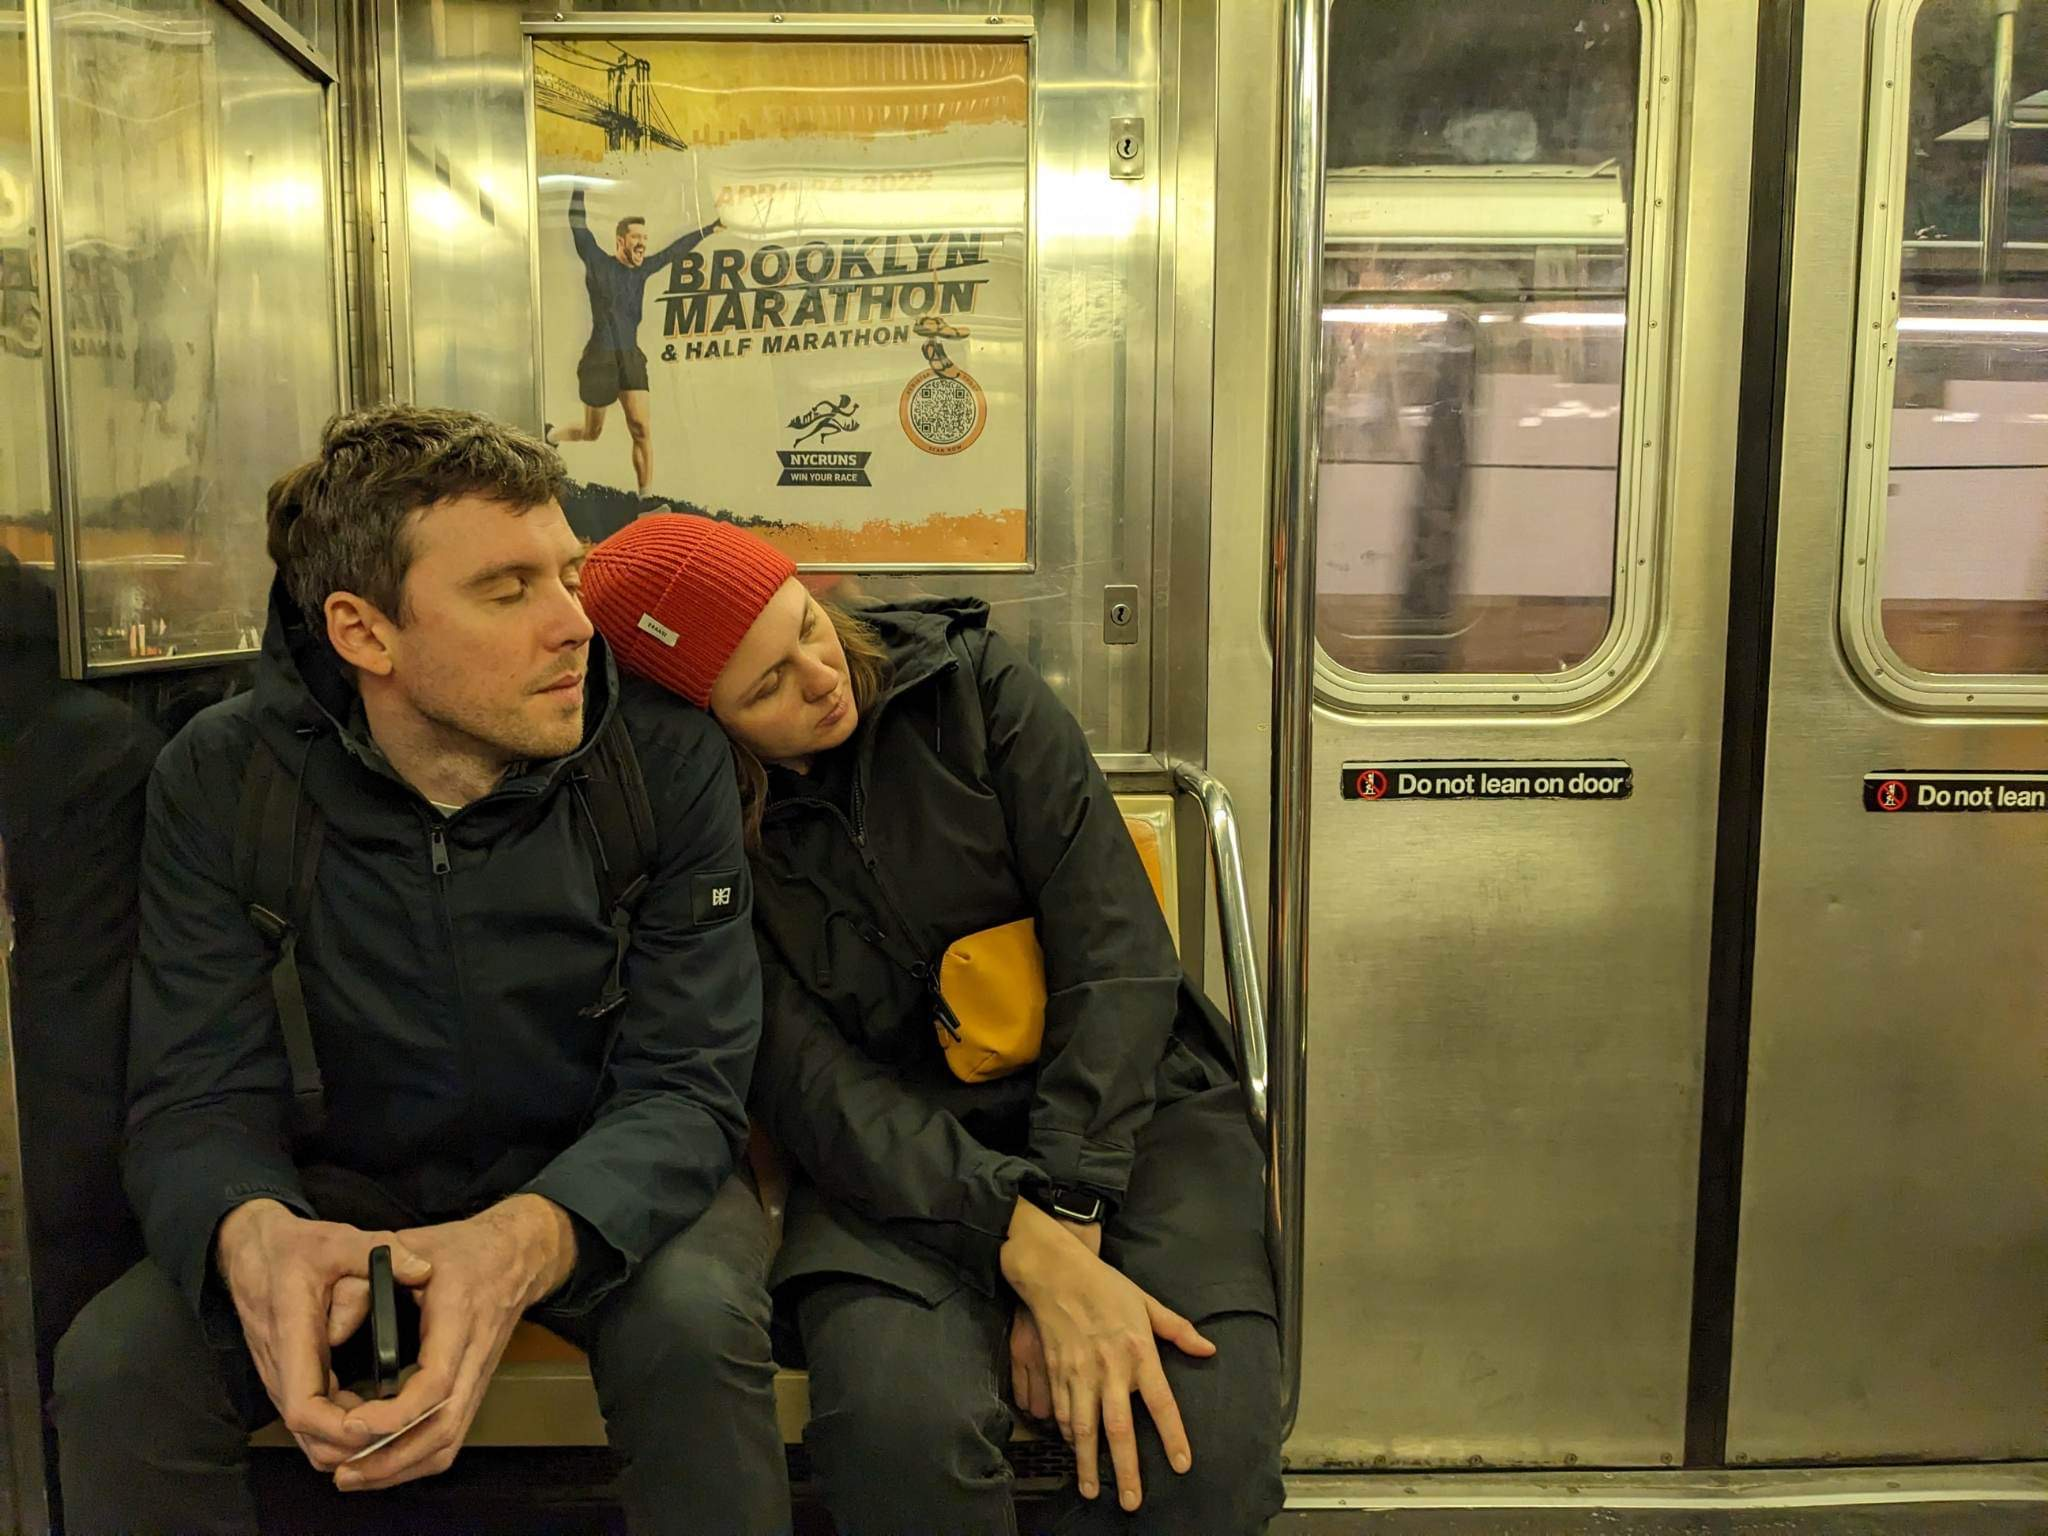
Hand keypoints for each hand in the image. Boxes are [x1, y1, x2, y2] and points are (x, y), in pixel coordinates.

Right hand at [215, 1199, 431, 1473]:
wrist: (252, 1253)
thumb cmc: (295, 1249)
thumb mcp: (339, 1240)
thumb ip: (382, 1253)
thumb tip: (423, 1270)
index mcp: (292, 1336)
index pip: (305, 1408)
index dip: (340, 1427)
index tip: (377, 1423)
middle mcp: (282, 1370)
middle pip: (311, 1437)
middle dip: (355, 1447)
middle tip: (405, 1434)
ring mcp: (283, 1381)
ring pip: (312, 1438)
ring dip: (351, 1444)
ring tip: (399, 1429)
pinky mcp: (290, 1382)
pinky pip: (314, 1422)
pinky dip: (344, 1430)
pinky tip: (378, 1413)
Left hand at [330, 1194, 574, 1492]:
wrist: (515, 1255)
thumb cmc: (461, 1249)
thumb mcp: (414, 1245)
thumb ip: (371, 1279)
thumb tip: (334, 1322)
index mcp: (459, 1315)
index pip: (437, 1381)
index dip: (397, 1412)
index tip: (354, 1422)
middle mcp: (474, 1352)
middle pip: (444, 1426)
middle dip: (393, 1457)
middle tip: (345, 1470)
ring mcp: (479, 1373)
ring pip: (450, 1438)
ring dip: (403, 1466)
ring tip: (356, 1476)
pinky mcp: (475, 1385)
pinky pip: (452, 1433)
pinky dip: (418, 1457)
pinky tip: (384, 1464)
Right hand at [1000, 1200, 1213, 1511]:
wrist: (1057, 1272)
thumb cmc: (1105, 1286)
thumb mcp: (1147, 1303)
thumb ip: (1178, 1330)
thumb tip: (1207, 1350)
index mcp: (1139, 1352)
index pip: (1161, 1403)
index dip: (1172, 1436)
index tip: (1181, 1464)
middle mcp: (1110, 1368)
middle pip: (1119, 1428)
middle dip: (1126, 1469)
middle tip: (1132, 1501)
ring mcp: (1079, 1373)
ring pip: (1084, 1429)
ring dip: (1088, 1463)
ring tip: (1093, 1490)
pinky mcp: (1057, 1373)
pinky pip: (1061, 1413)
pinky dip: (1067, 1436)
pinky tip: (1073, 1452)